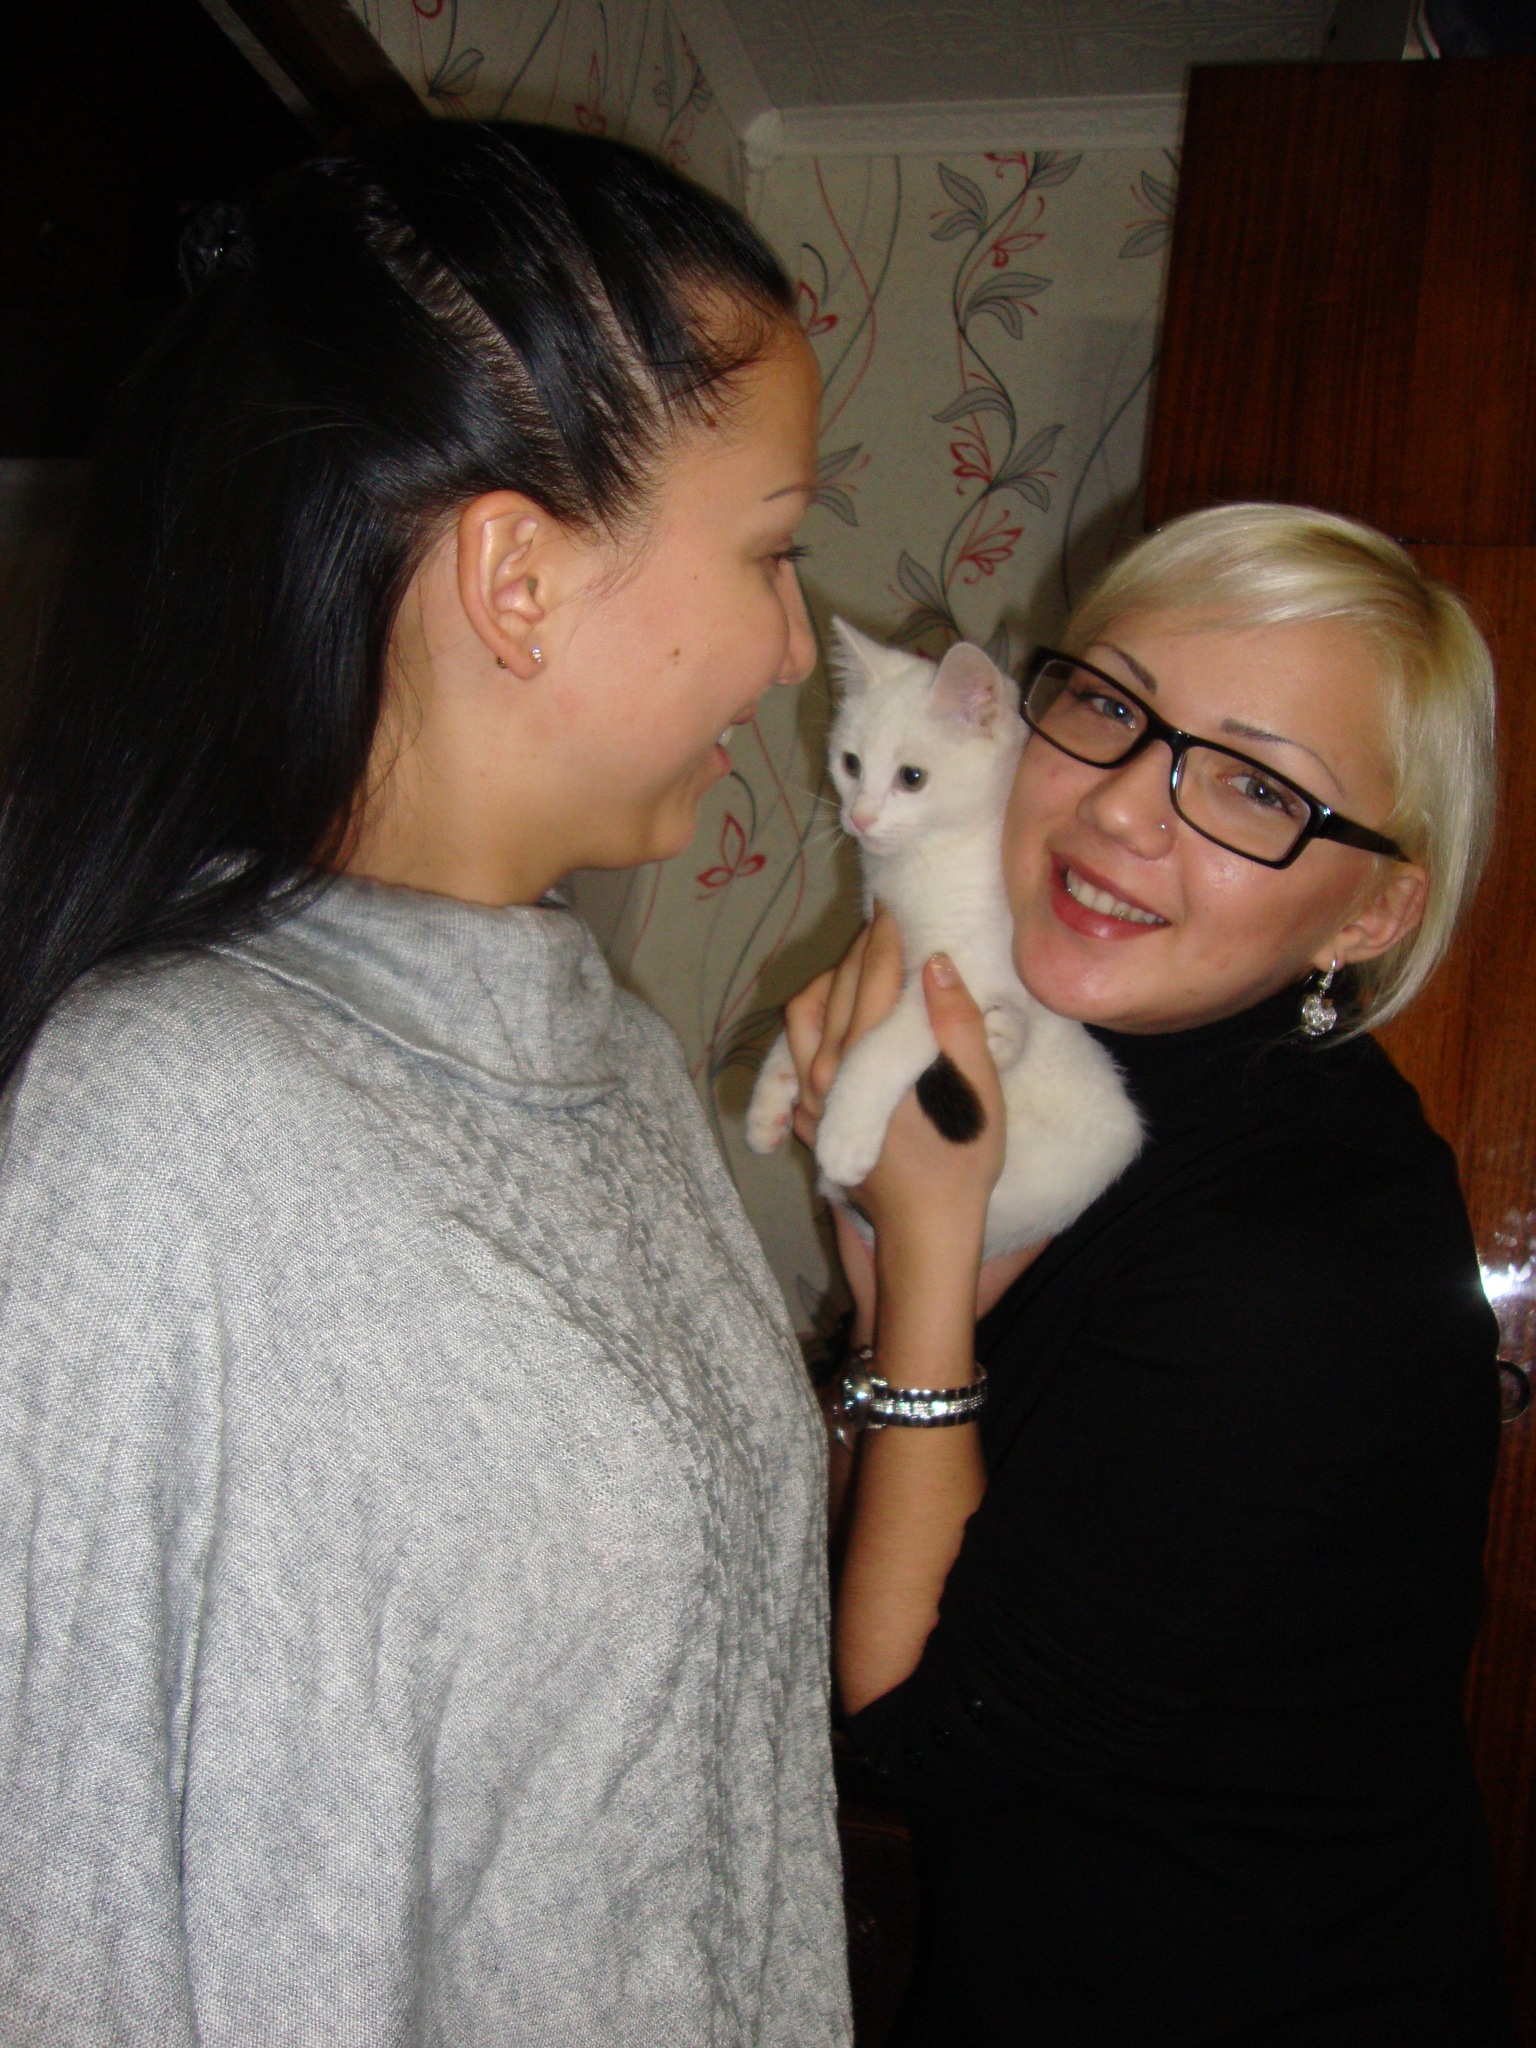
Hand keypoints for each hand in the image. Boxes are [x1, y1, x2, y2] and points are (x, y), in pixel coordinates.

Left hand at [784, 912, 1005, 1309]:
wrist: (923, 1228)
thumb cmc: (961, 1162)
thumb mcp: (979, 1093)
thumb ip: (956, 1025)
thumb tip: (937, 964)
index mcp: (868, 1060)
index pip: (870, 980)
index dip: (884, 938)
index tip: (896, 906)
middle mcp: (826, 1072)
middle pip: (834, 990)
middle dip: (858, 951)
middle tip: (882, 924)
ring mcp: (809, 1096)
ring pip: (803, 1016)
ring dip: (830, 981)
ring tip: (859, 962)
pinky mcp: (807, 1115)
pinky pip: (795, 1050)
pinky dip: (814, 1019)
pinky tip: (837, 1012)